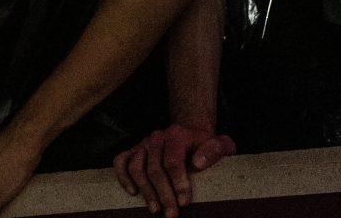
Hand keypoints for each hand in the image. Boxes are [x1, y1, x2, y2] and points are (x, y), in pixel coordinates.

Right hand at [113, 124, 234, 216]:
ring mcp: (144, 144)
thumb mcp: (219, 144)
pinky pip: (120, 161)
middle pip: (155, 169)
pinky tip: (132, 192)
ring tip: (155, 209)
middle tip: (172, 214)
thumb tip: (197, 164)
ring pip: (136, 167)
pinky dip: (122, 177)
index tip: (184, 202)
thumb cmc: (205, 144)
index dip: (178, 183)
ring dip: (145, 190)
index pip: (174, 161)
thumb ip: (214, 150)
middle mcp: (157, 138)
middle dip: (164, 194)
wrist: (190, 132)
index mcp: (177, 135)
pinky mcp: (134, 150)